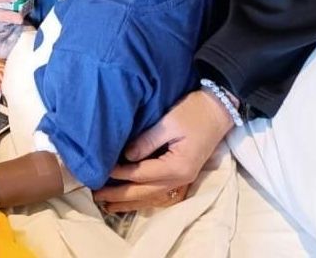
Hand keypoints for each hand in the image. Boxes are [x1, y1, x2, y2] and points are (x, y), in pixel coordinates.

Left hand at [93, 89, 233, 211]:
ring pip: (151, 196)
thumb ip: (147, 140)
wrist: (219, 111)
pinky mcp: (182, 175)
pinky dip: (143, 197)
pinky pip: (158, 192)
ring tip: (108, 204)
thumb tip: (126, 156)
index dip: (119, 173)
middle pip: (145, 191)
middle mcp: (180, 178)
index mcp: (177, 166)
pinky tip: (131, 200)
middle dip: (120, 195)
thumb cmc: (194, 112)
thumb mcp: (169, 122)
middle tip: (97, 195)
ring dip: (130, 201)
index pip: (141, 173)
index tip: (100, 171)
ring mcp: (183, 179)